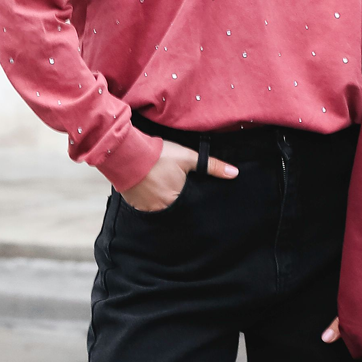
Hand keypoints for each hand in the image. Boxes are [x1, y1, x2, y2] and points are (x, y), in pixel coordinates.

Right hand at [119, 139, 236, 210]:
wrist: (127, 152)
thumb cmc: (159, 155)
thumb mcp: (189, 158)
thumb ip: (212, 166)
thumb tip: (234, 173)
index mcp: (175, 200)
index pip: (189, 207)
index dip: (191, 200)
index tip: (190, 194)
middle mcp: (160, 209)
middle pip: (175, 209)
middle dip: (177, 202)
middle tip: (175, 189)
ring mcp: (145, 208)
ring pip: (159, 209)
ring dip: (162, 201)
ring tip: (162, 188)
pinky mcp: (133, 204)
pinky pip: (145, 207)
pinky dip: (149, 201)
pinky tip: (150, 190)